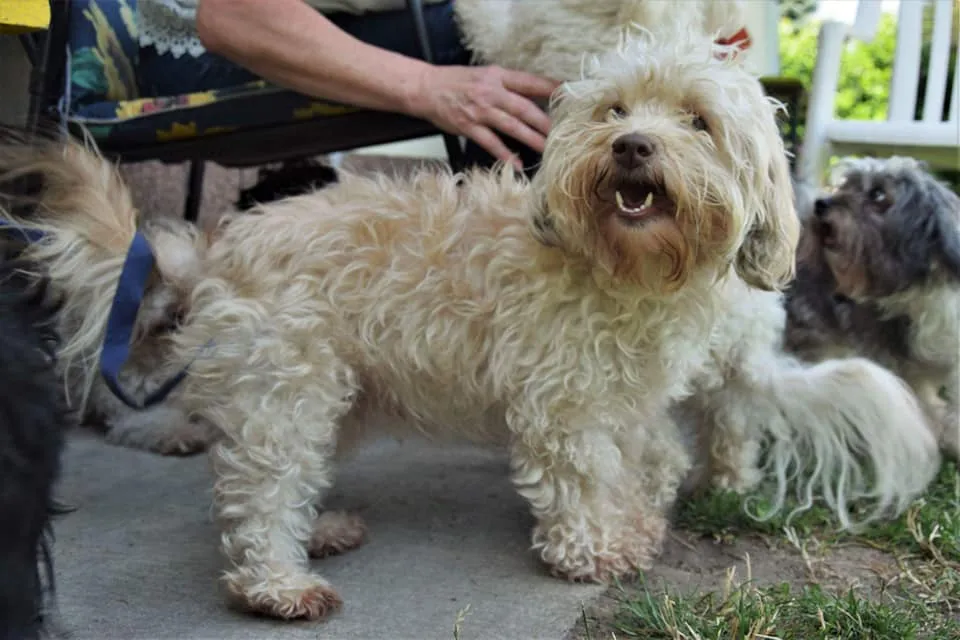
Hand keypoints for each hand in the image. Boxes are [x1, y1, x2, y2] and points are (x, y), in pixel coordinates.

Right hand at [406, 64, 560, 168]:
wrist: (425, 88)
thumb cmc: (455, 82)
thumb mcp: (484, 75)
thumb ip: (506, 85)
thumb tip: (533, 97)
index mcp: (497, 76)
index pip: (529, 81)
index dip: (549, 88)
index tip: (567, 95)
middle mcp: (491, 92)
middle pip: (524, 108)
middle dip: (545, 121)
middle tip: (563, 132)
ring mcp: (480, 111)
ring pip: (512, 126)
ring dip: (531, 139)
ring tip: (547, 149)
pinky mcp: (468, 126)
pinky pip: (491, 143)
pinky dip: (505, 155)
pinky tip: (517, 165)